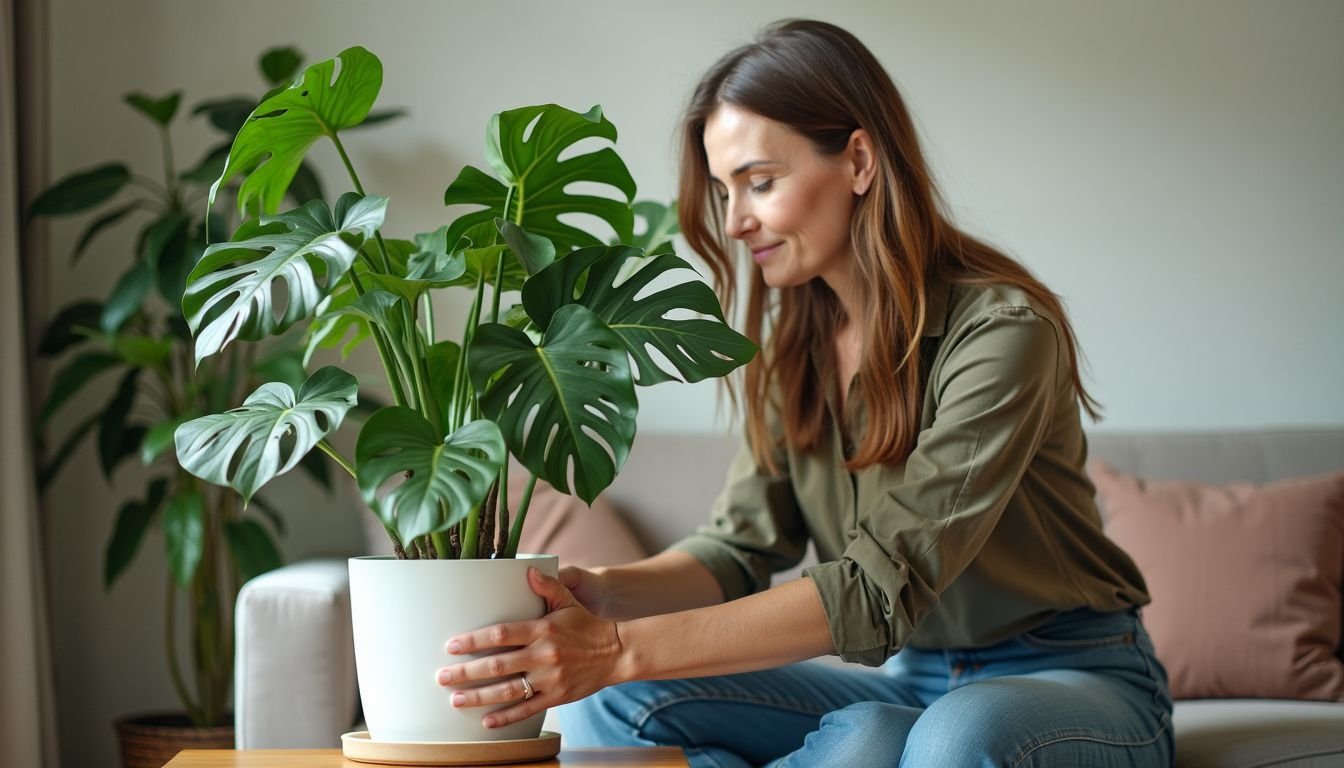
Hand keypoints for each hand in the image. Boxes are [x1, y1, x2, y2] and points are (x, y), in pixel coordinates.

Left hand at [436, 567, 627, 728]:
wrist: (616, 652)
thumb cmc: (586, 625)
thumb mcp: (568, 600)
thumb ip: (547, 586)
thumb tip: (527, 569)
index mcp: (542, 629)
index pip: (501, 634)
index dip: (474, 640)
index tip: (452, 645)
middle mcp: (543, 655)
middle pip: (497, 665)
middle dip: (466, 672)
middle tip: (442, 676)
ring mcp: (549, 678)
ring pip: (508, 690)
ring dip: (479, 696)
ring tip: (455, 700)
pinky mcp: (557, 696)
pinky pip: (527, 709)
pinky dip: (506, 717)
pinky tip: (486, 721)